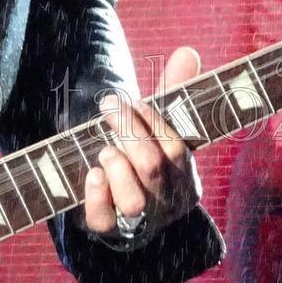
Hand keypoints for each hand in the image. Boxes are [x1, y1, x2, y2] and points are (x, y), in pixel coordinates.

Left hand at [82, 45, 202, 239]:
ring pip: (133, 200)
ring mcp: (138, 221)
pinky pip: (104, 221)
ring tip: (105, 149)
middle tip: (109, 105)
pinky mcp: (108, 231)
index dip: (153, 121)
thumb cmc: (144, 157)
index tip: (134, 100)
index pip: (176, 148)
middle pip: (152, 167)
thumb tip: (188, 51)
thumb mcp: (159, 127)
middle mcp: (165, 202)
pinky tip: (93, 174)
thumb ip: (173, 92)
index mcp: (184, 178)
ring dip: (117, 167)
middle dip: (128, 130)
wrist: (121, 210)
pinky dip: (97, 196)